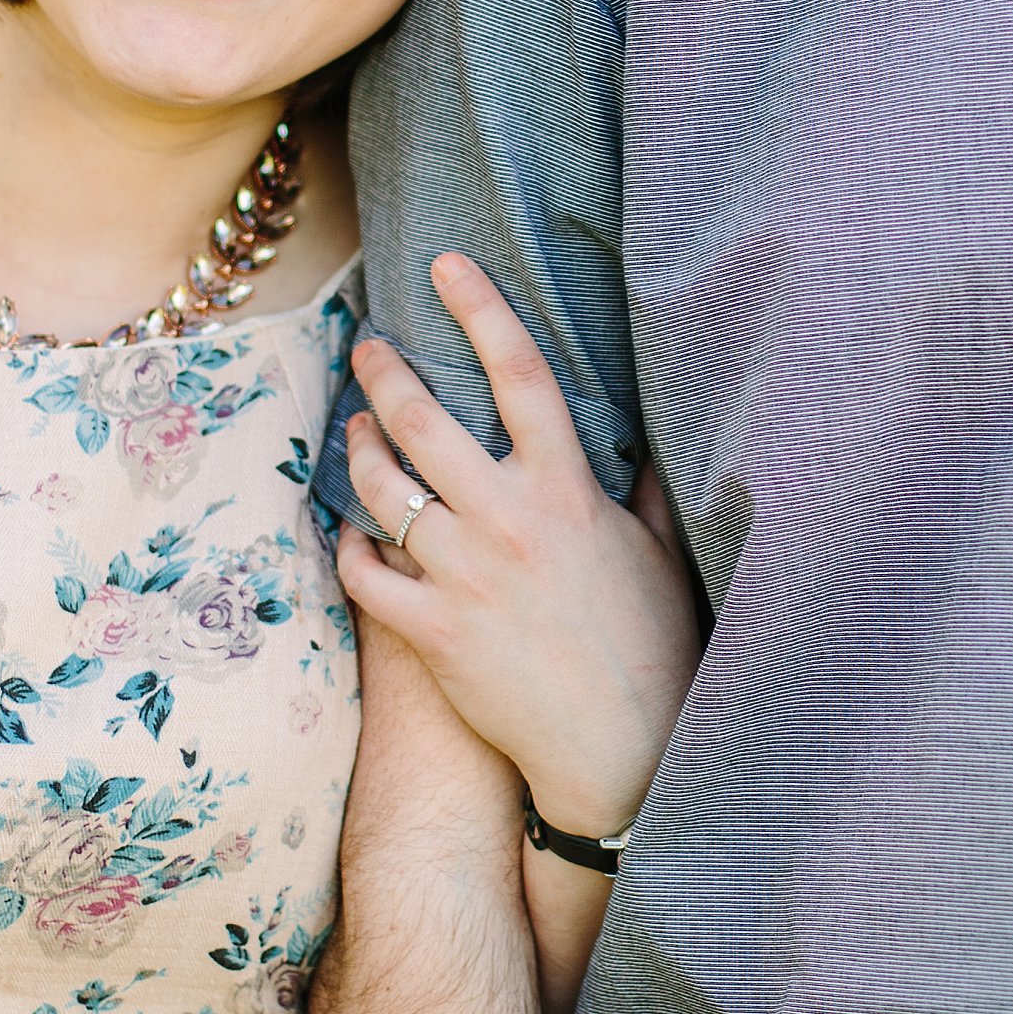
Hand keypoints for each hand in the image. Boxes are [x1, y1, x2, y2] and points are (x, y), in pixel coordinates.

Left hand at [336, 254, 703, 841]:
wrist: (624, 748)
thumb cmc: (654, 647)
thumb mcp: (662, 552)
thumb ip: (647, 488)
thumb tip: (647, 436)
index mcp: (570, 492)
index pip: (523, 373)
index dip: (482, 309)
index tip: (447, 265)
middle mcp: (510, 522)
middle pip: (424, 421)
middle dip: (384, 373)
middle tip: (369, 348)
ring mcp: (465, 576)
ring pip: (383, 489)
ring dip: (360, 449)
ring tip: (355, 430)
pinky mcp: (433, 632)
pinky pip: (365, 572)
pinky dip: (350, 545)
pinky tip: (351, 531)